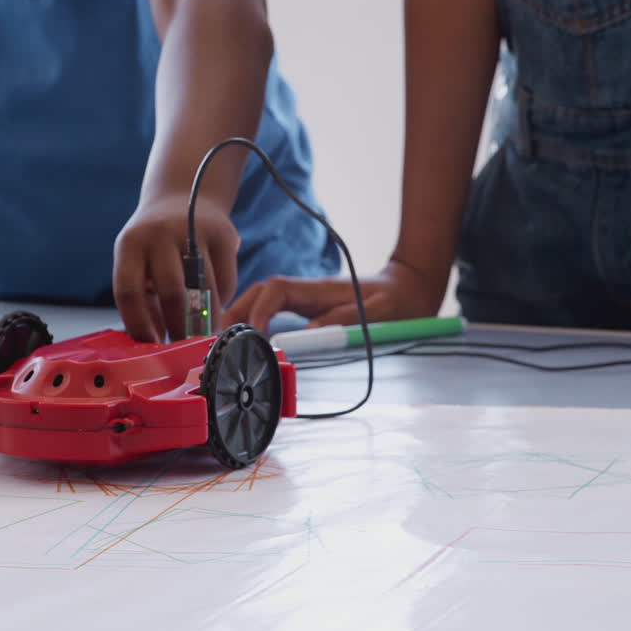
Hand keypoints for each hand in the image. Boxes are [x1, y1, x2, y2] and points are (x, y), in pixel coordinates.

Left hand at [114, 194, 240, 342]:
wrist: (182, 198)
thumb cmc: (155, 245)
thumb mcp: (138, 263)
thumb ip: (142, 300)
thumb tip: (153, 343)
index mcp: (130, 245)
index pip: (128, 292)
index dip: (139, 325)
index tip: (151, 345)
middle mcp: (159, 235)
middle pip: (171, 293)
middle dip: (178, 328)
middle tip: (182, 346)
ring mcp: (193, 232)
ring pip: (205, 291)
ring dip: (205, 320)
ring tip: (202, 334)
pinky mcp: (223, 235)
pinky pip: (226, 283)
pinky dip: (222, 301)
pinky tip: (214, 303)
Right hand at [224, 259, 446, 334]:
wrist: (411, 289)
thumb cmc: (397, 302)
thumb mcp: (377, 313)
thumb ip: (345, 319)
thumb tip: (309, 332)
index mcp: (320, 290)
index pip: (276, 291)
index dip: (259, 310)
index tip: (253, 335)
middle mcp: (308, 291)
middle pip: (259, 292)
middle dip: (236, 310)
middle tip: (219, 338)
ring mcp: (306, 299)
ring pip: (262, 299)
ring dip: (241, 315)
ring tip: (224, 341)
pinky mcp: (308, 308)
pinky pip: (273, 310)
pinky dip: (255, 321)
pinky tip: (246, 339)